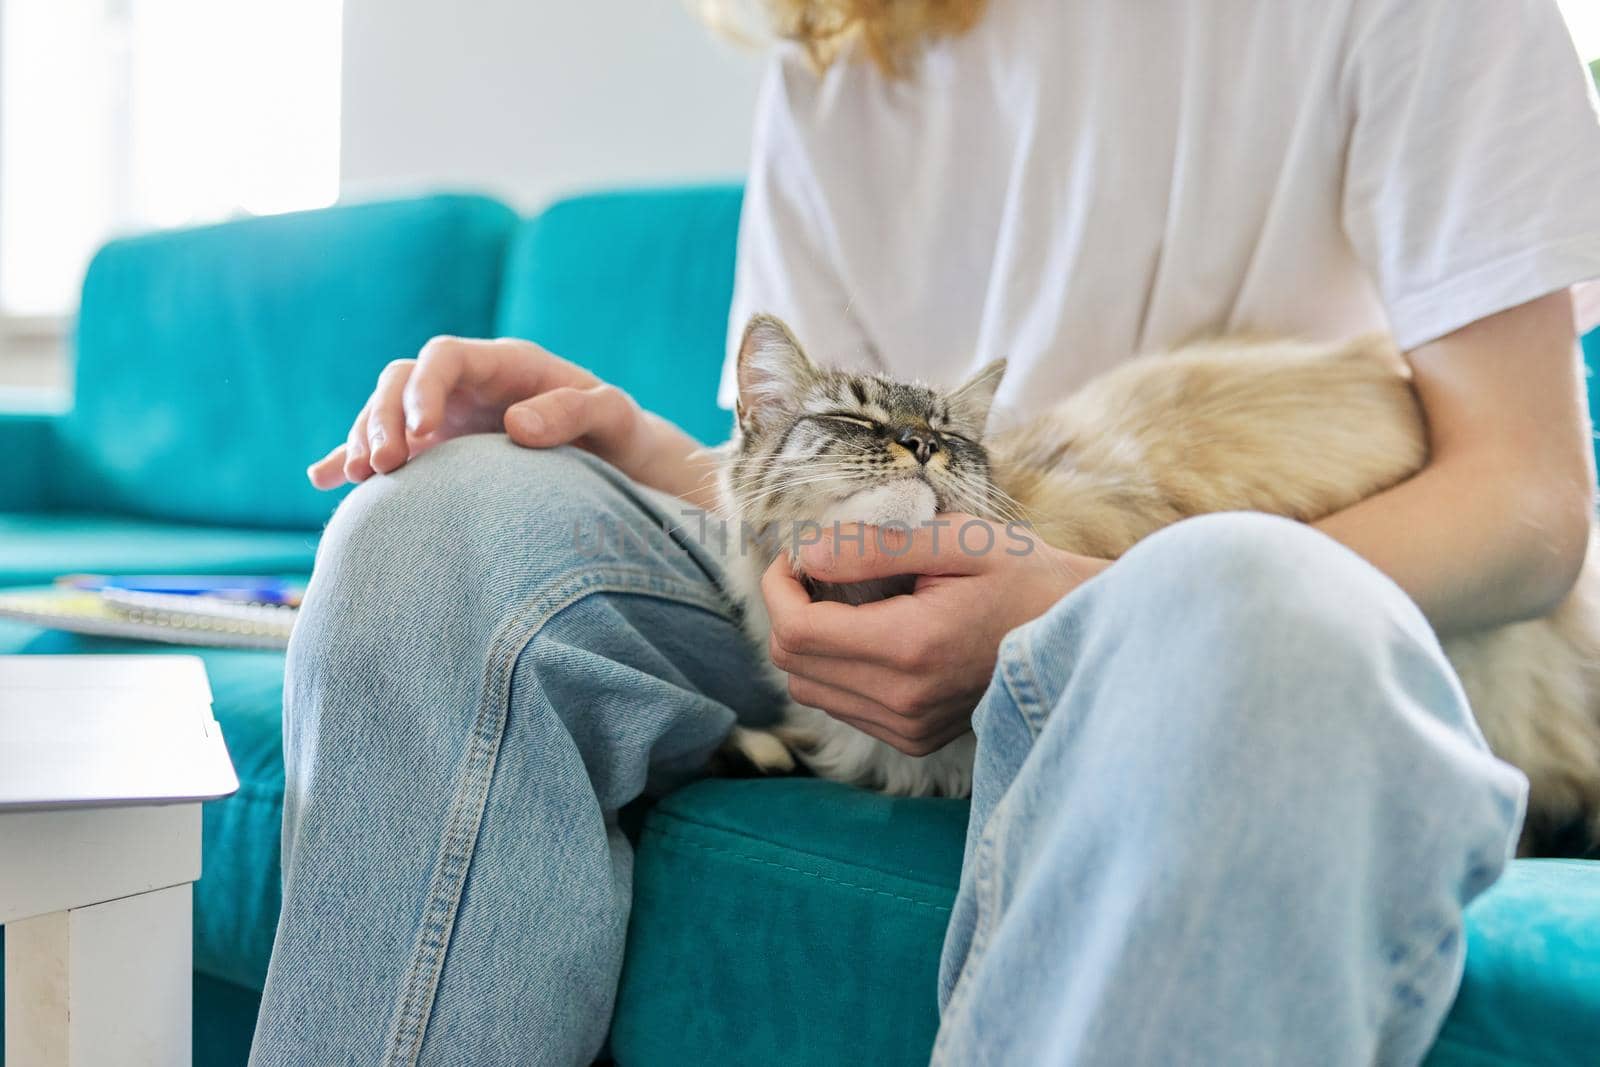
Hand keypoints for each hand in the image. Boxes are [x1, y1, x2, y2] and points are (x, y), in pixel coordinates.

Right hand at [307, 336, 645, 488]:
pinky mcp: (440, 450)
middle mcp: (467, 386)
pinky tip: (324, 479)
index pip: (444, 357)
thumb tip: (516, 424)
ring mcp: (448, 418)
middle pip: (401, 382)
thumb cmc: (619, 432)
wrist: (618, 460)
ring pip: (386, 414)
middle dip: (380, 417)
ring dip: (363, 441)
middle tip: (380, 465)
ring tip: (358, 478)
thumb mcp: (613, 415)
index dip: (424, 387)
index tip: (420, 432)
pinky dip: (353, 460)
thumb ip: (574, 410)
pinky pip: (387, 449)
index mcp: (504, 364)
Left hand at [761, 516, 1108, 755]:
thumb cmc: (1022, 575)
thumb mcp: (956, 538)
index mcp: (910, 647)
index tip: (797, 556)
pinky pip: (842, 705)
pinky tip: (873, 634)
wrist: (1075, 633)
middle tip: (821, 571)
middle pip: (793, 663)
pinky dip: (838, 667)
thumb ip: (875, 546)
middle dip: (791, 611)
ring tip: (850, 601)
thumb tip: (807, 555)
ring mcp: (908, 728)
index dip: (780, 588)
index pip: (796, 631)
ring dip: (812, 642)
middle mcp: (903, 701)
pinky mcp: (914, 739)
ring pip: (810, 688)